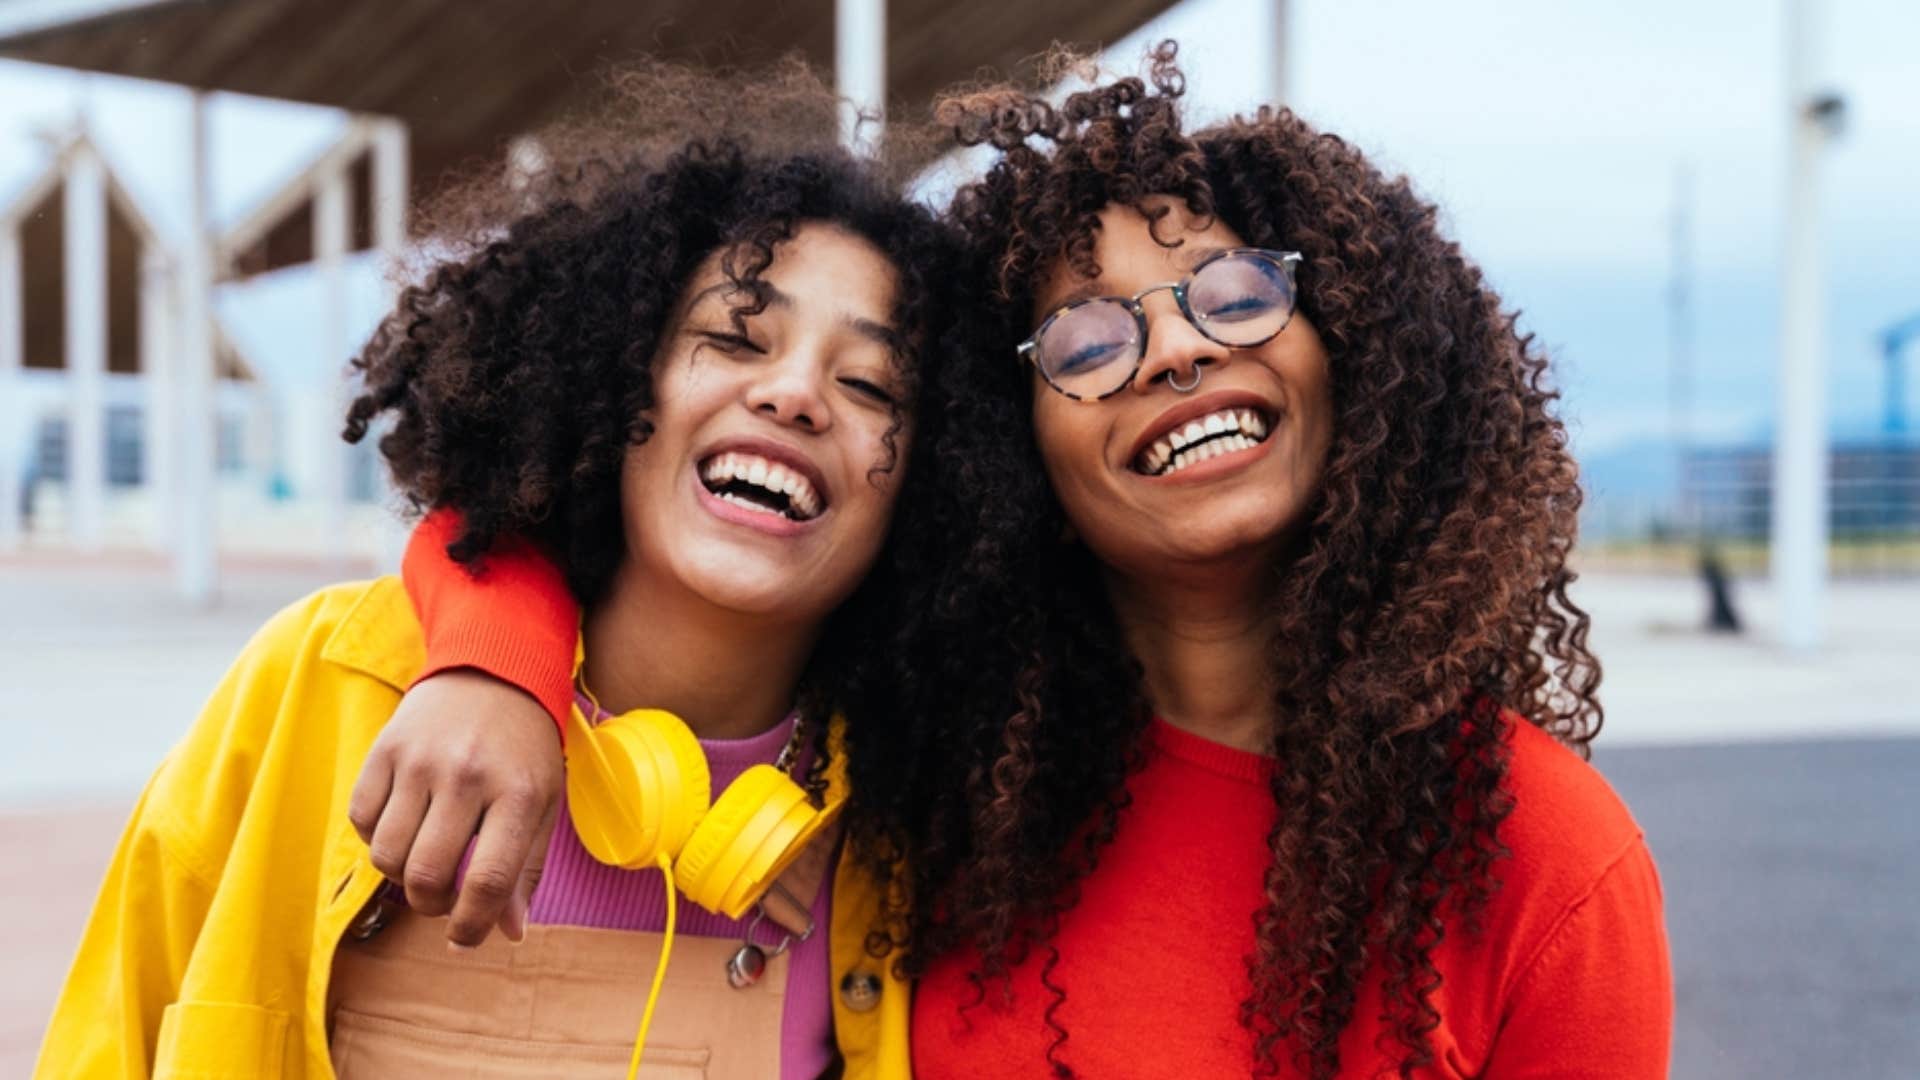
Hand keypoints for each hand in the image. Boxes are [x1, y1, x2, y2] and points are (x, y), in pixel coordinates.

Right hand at [349, 669, 564, 947]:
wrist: (492, 671)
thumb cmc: (523, 748)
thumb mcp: (542, 802)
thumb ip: (525, 869)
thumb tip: (508, 933)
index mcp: (517, 793)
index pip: (487, 881)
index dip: (472, 924)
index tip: (465, 938)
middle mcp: (465, 776)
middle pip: (427, 876)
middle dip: (431, 906)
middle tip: (443, 899)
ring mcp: (419, 761)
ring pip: (386, 855)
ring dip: (401, 877)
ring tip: (424, 863)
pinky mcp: (384, 749)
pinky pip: (360, 820)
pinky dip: (375, 839)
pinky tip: (403, 828)